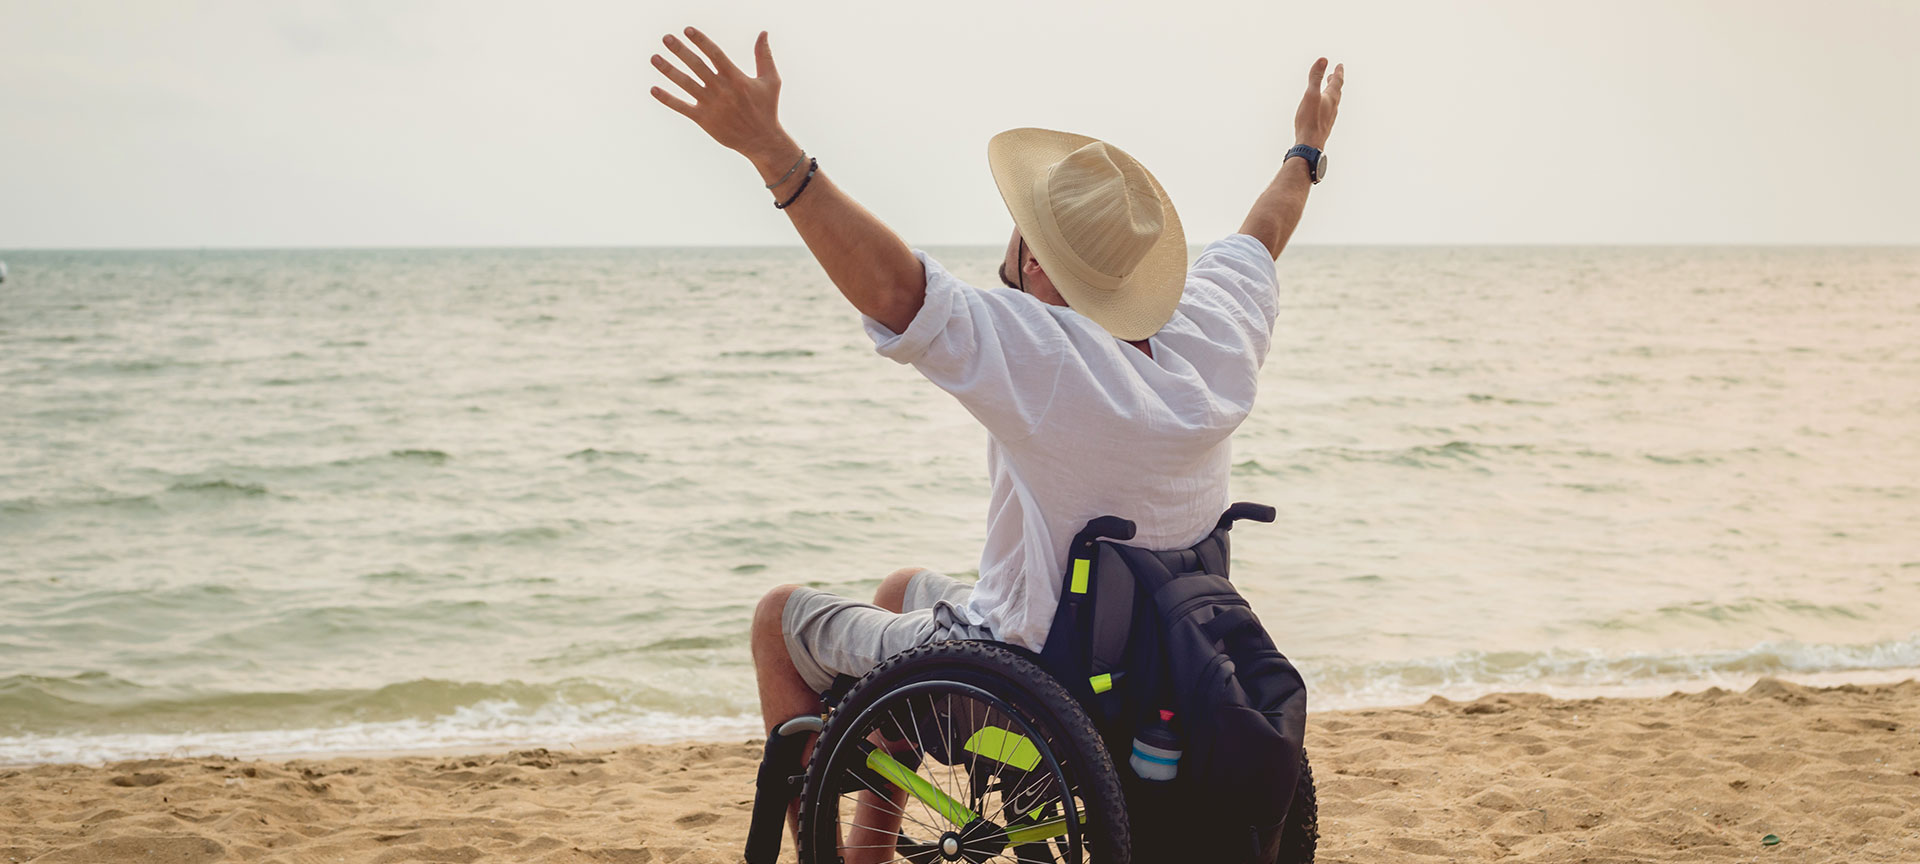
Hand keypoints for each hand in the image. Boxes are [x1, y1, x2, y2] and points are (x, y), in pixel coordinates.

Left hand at [650, 28, 792, 164]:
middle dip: (680, 50)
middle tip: (666, 38)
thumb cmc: (767, 108)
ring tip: (654, 58)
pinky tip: (653, 89)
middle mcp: (721, 89)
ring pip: (685, 84)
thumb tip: (763, 32)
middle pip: (696, 65)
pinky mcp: (704, 119)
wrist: (761, 139)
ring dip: (668, 70)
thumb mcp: (771, 80)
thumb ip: (764, 55)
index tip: (687, 30)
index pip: (714, 54)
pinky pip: (681, 107)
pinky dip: (667, 98)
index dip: (700, 41)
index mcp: (736, 78)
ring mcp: (711, 104)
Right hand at [1293, 58, 1343, 149]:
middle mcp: (1333, 107)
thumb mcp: (1311, 94)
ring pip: (1333, 102)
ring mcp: (1329, 117)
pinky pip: (1328, 111)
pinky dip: (1327, 104)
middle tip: (1335, 75)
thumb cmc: (1309, 120)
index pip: (1337, 82)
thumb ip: (1316, 77)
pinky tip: (1322, 110)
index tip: (1340, 65)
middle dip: (1335, 82)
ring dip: (1331, 93)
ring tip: (1328, 90)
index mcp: (1331, 98)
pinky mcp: (1324, 126)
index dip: (1338, 72)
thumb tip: (1324, 59)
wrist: (1310, 144)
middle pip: (1336, 92)